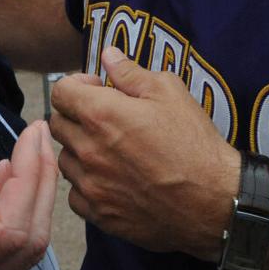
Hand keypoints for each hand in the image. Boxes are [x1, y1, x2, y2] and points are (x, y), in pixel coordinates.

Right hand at [0, 120, 56, 269]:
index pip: (10, 233)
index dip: (30, 181)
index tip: (29, 134)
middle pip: (28, 244)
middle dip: (41, 183)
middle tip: (37, 132)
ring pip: (25, 252)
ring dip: (35, 198)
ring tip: (28, 149)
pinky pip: (10, 254)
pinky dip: (21, 214)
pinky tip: (6, 178)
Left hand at [49, 46, 239, 258]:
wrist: (212, 200)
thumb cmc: (193, 143)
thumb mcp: (169, 92)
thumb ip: (131, 72)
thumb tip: (108, 56)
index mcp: (101, 115)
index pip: (60, 92)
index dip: (77, 84)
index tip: (98, 88)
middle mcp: (88, 150)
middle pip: (57, 124)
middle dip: (76, 114)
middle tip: (104, 117)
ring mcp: (91, 185)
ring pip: (64, 159)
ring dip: (79, 149)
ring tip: (109, 149)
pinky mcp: (99, 213)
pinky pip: (74, 193)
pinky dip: (87, 183)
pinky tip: (111, 178)